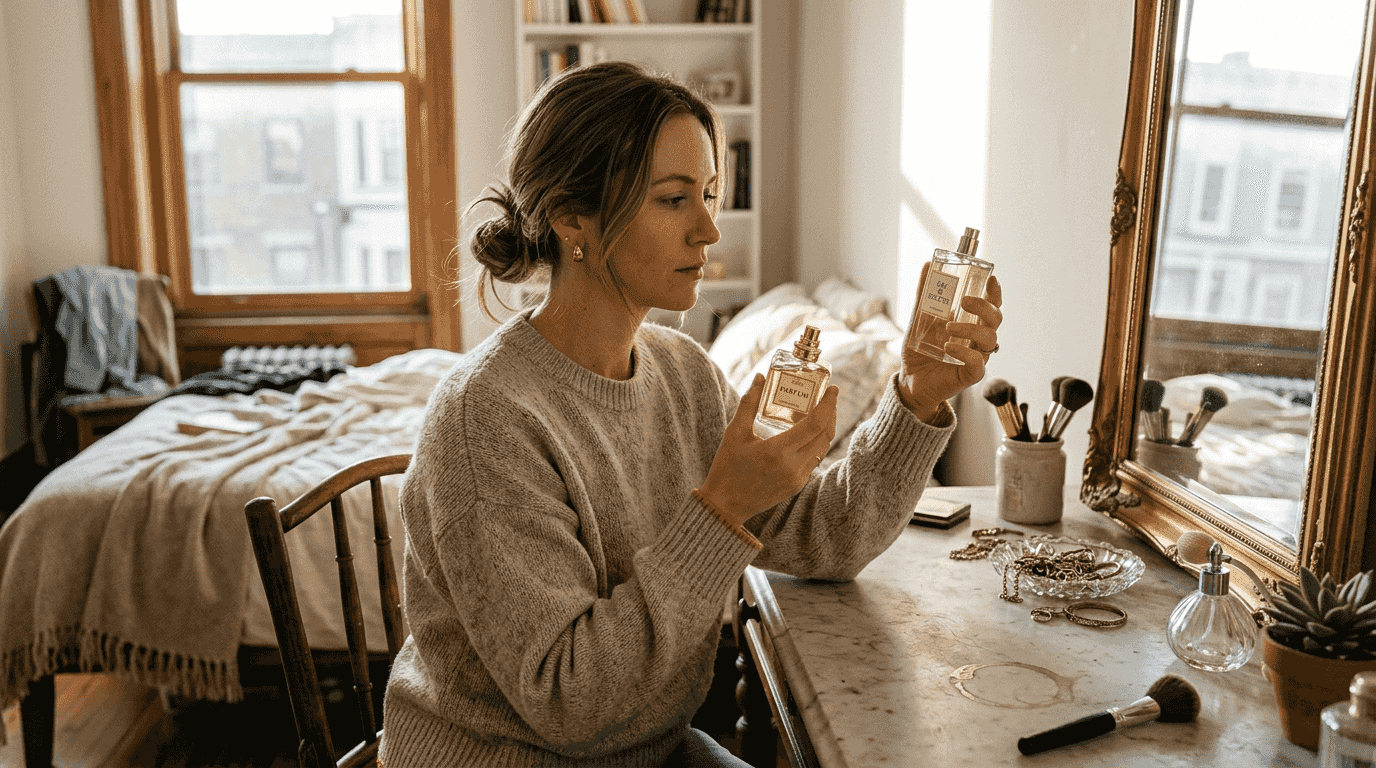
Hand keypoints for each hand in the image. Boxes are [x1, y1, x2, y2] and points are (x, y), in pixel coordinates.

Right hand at [698, 374, 838, 525]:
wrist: (725, 506)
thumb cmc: (727, 468)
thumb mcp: (734, 434)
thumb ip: (748, 403)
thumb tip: (759, 378)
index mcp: (778, 451)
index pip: (815, 424)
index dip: (828, 404)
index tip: (833, 389)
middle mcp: (793, 466)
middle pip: (825, 435)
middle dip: (831, 413)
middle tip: (828, 397)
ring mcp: (797, 478)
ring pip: (822, 448)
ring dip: (825, 429)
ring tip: (821, 412)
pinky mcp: (797, 486)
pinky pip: (814, 460)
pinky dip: (816, 443)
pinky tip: (809, 433)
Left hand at [898, 267, 1003, 420]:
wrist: (910, 379)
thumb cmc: (920, 349)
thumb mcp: (918, 318)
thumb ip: (924, 295)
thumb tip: (927, 265)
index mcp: (971, 323)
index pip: (992, 305)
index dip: (995, 293)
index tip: (992, 280)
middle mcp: (978, 339)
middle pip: (996, 319)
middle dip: (984, 307)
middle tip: (964, 301)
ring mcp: (977, 356)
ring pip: (989, 338)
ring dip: (970, 329)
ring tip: (947, 328)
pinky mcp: (971, 375)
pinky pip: (978, 362)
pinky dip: (965, 352)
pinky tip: (948, 346)